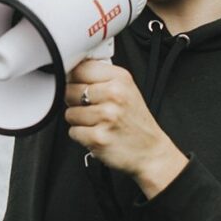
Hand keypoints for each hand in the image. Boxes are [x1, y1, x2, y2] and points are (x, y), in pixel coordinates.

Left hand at [65, 61, 187, 198]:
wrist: (151, 151)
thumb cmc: (136, 122)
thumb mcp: (126, 89)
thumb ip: (101, 78)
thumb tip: (69, 71)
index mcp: (120, 78)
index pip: (79, 69)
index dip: (75, 79)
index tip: (81, 86)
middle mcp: (114, 95)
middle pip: (70, 90)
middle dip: (76, 102)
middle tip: (94, 109)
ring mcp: (106, 116)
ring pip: (69, 113)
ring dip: (79, 121)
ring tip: (98, 123)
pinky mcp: (98, 137)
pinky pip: (73, 132)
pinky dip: (82, 136)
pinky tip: (98, 134)